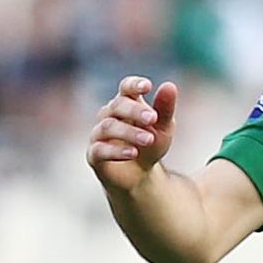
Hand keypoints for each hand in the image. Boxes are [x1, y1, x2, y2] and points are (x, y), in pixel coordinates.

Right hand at [87, 76, 176, 193]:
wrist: (139, 177)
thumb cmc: (150, 147)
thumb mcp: (163, 128)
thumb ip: (165, 108)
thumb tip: (169, 85)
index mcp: (126, 103)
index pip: (126, 87)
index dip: (134, 85)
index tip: (148, 87)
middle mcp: (109, 115)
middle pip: (117, 105)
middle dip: (135, 110)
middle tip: (152, 118)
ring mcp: (99, 134)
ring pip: (108, 127)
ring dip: (129, 132)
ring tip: (149, 140)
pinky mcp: (93, 155)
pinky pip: (100, 149)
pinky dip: (117, 151)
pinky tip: (133, 153)